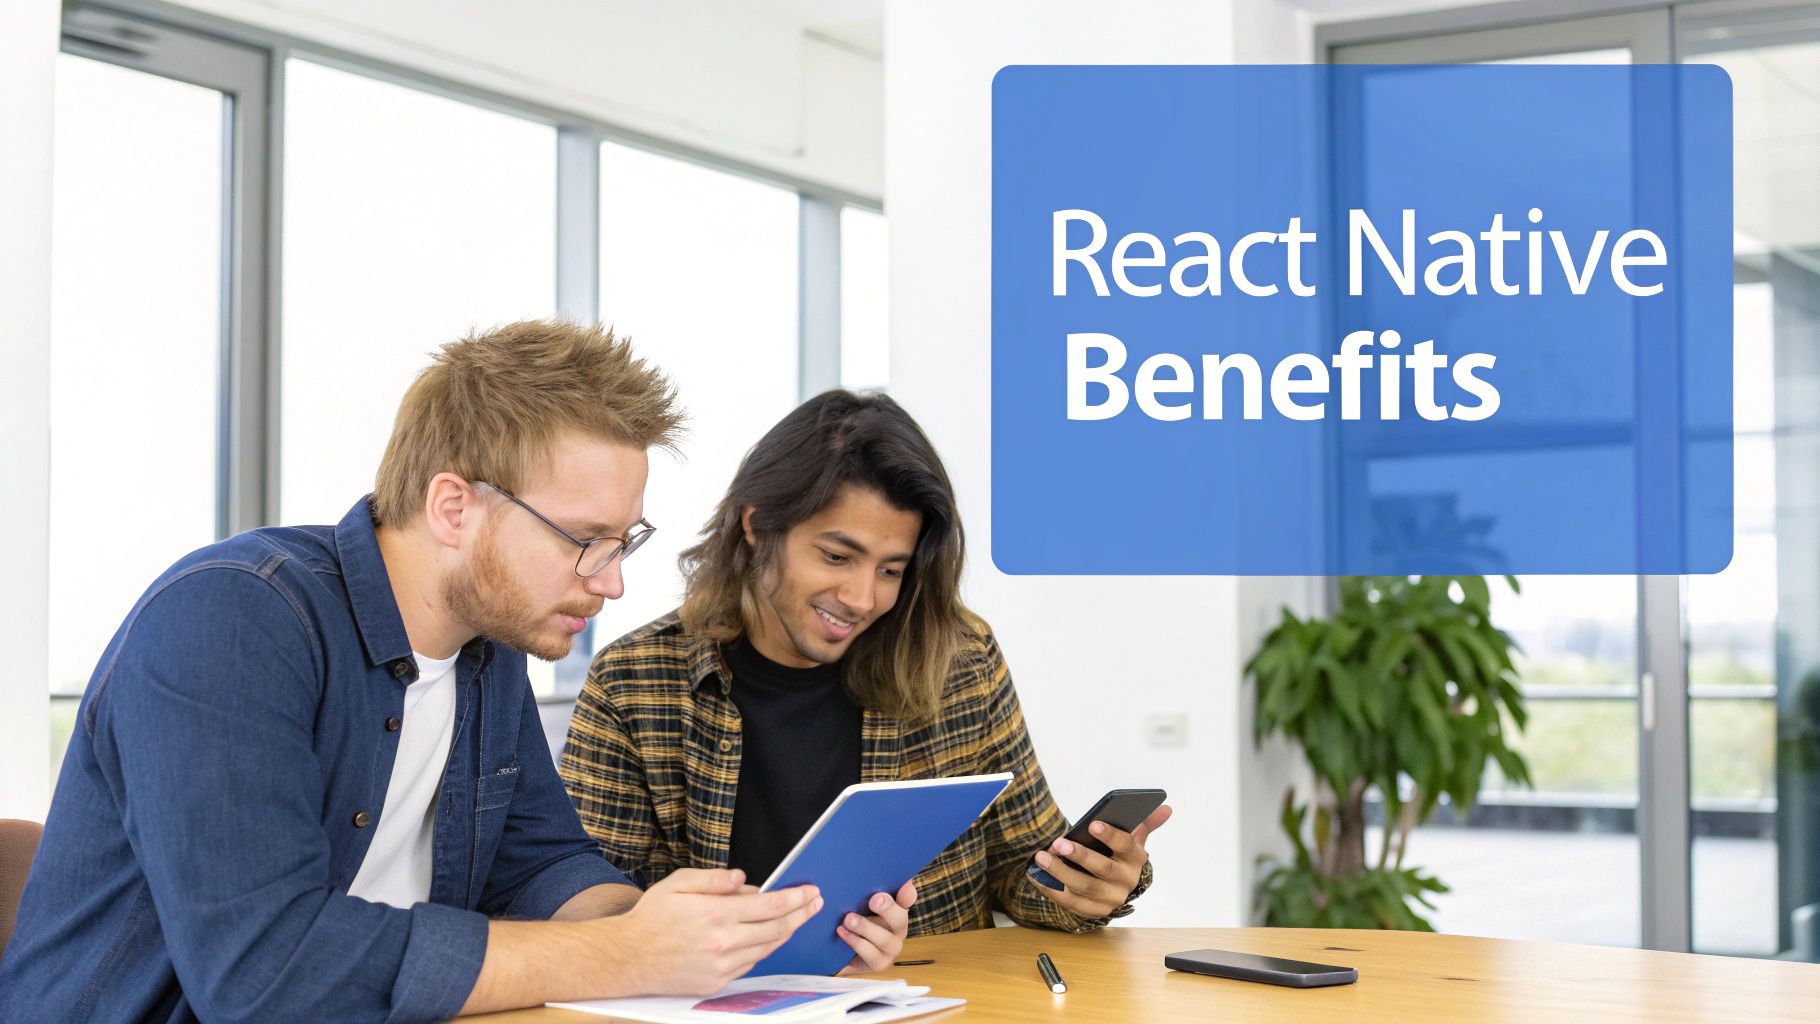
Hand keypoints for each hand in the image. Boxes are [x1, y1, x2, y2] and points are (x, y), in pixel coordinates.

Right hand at [612, 868, 821, 993]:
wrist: (627, 958)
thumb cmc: (651, 917)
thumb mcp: (677, 884)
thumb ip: (712, 879)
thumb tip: (743, 879)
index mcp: (715, 914)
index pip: (769, 905)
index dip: (795, 898)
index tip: (810, 891)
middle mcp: (723, 943)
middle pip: (776, 928)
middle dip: (800, 914)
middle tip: (815, 903)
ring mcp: (721, 967)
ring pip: (766, 948)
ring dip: (786, 932)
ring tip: (796, 918)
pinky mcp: (716, 984)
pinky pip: (749, 965)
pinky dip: (762, 949)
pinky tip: (768, 938)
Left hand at [836, 880, 916, 973]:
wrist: (839, 953)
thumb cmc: (851, 920)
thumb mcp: (855, 903)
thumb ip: (860, 891)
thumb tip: (852, 870)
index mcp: (896, 909)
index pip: (907, 898)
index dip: (907, 891)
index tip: (903, 883)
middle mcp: (898, 928)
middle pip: (900, 918)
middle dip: (888, 908)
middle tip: (874, 899)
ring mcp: (891, 947)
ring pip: (886, 939)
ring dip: (866, 927)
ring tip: (848, 919)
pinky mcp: (880, 963)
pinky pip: (871, 954)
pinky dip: (856, 942)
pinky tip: (842, 932)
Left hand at [1030, 804, 1171, 917]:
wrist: (1116, 888)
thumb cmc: (1120, 856)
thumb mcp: (1133, 839)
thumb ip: (1146, 822)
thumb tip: (1165, 807)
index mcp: (1136, 859)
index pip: (1125, 845)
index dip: (1109, 835)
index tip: (1091, 824)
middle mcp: (1125, 882)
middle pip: (1103, 869)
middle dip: (1080, 856)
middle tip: (1058, 843)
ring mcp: (1109, 899)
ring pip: (1084, 887)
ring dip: (1060, 872)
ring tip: (1042, 857)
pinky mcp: (1092, 911)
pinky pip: (1070, 902)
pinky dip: (1052, 889)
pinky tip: (1037, 875)